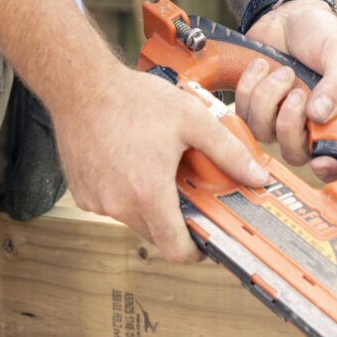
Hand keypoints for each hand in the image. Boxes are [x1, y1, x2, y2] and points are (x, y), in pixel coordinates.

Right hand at [52, 65, 271, 262]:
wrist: (81, 85)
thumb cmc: (131, 99)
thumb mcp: (192, 119)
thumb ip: (228, 151)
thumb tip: (256, 175)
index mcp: (148, 193)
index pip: (175, 250)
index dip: (195, 251)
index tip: (204, 239)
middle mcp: (118, 204)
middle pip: (156, 233)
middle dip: (173, 217)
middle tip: (182, 187)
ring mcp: (96, 200)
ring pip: (132, 218)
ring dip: (147, 202)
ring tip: (153, 165)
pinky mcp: (81, 192)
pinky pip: (110, 204)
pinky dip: (123, 192)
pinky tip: (127, 160)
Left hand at [235, 0, 336, 180]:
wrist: (289, 12)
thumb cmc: (321, 33)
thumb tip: (321, 115)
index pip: (335, 159)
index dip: (328, 167)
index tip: (320, 161)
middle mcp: (307, 124)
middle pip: (293, 152)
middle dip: (288, 123)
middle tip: (295, 91)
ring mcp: (278, 117)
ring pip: (263, 132)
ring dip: (267, 98)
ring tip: (281, 71)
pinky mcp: (253, 105)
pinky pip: (241, 112)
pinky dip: (249, 87)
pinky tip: (261, 66)